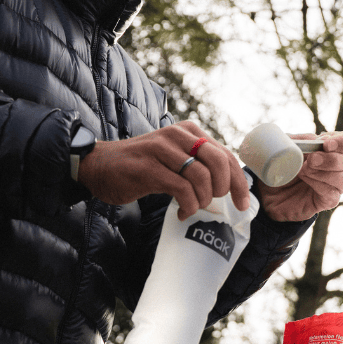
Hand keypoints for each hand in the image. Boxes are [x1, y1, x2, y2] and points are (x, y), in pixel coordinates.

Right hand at [76, 121, 249, 219]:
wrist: (99, 166)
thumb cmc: (141, 166)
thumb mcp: (174, 158)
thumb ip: (198, 164)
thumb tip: (229, 186)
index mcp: (189, 131)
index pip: (226, 154)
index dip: (239, 182)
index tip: (243, 203)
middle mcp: (178, 135)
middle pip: (220, 163)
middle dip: (223, 190)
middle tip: (211, 203)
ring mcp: (162, 150)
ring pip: (202, 178)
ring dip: (202, 200)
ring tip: (192, 207)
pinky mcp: (148, 168)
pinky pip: (182, 190)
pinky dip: (188, 206)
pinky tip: (182, 212)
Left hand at [257, 131, 342, 222]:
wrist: (267, 191)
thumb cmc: (280, 165)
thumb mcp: (286, 146)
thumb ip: (301, 140)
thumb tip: (316, 139)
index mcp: (332, 149)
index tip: (326, 143)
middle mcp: (338, 167)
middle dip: (330, 158)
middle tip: (311, 159)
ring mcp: (334, 185)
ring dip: (325, 173)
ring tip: (304, 170)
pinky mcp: (328, 201)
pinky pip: (333, 194)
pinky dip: (319, 185)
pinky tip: (306, 180)